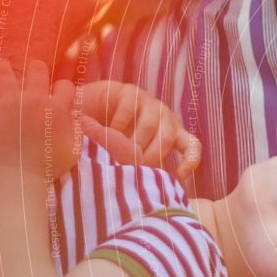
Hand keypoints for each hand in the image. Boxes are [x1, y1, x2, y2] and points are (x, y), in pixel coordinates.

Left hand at [0, 59, 79, 178]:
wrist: (15, 177)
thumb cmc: (46, 168)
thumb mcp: (73, 151)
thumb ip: (76, 131)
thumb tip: (75, 118)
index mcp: (57, 109)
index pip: (65, 86)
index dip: (63, 89)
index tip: (59, 95)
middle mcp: (34, 100)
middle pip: (37, 71)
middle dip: (37, 71)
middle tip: (34, 75)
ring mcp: (8, 103)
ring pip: (4, 73)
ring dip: (5, 70)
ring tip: (2, 66)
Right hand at [80, 81, 200, 178]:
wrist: (84, 112)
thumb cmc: (112, 138)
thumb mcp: (130, 154)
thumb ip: (142, 164)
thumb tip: (147, 184)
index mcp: (171, 133)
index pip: (192, 145)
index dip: (190, 160)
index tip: (180, 176)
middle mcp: (164, 117)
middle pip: (167, 138)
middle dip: (150, 155)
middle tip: (133, 166)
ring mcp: (149, 103)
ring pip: (149, 126)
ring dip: (132, 142)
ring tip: (117, 152)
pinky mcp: (132, 92)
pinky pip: (130, 110)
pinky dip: (118, 125)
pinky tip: (107, 132)